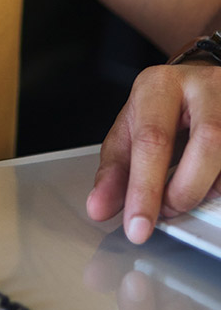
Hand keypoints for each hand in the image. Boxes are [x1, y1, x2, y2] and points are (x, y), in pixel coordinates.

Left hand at [86, 63, 220, 242]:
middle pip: (206, 145)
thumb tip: (100, 208)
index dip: (144, 188)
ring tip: (183, 196)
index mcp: (160, 86)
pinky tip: (208, 185)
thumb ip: (115, 168)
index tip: (137, 227)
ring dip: (205, 189)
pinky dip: (220, 185)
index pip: (153, 140)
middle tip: (165, 211)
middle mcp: (203, 87)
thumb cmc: (162, 107)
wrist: (196, 83)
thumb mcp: (130, 127)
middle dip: (183, 191)